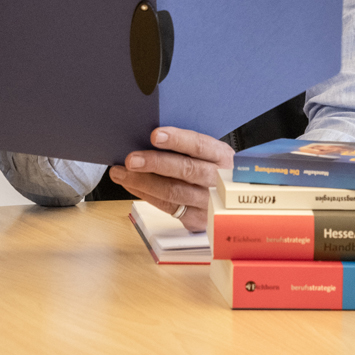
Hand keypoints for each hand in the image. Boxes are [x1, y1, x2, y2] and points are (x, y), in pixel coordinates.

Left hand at [109, 127, 232, 231]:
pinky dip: (145, 194)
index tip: (154, 135)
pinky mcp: (197, 219)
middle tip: (131, 159)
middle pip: (185, 170)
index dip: (177, 140)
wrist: (232, 202)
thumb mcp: (209, 154)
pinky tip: (131, 185)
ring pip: (173, 192)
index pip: (199, 146)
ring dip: (142, 181)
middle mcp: (219, 180)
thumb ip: (186, 147)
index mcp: (222, 156)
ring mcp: (209, 202)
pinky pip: (167, 207)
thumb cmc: (211, 169)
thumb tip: (149, 138)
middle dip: (154, 163)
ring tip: (121, 172)